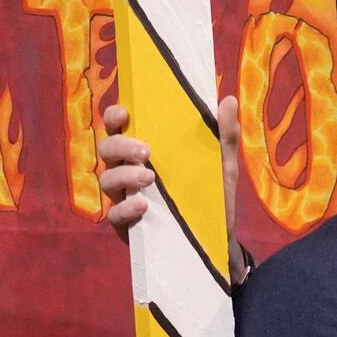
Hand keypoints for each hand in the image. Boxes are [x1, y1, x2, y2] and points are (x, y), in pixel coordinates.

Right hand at [99, 97, 245, 280]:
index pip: (120, 127)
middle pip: (107, 149)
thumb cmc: (213, 193)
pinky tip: (143, 206)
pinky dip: (125, 208)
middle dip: (120, 146)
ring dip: (124, 175)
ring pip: (107, 179)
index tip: (123, 113)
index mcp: (146, 149)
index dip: (114, 116)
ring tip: (149, 178)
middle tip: (146, 151)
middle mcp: (129, 169)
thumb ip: (224, 135)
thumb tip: (229, 99)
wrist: (219, 238)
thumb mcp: (223, 164)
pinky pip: (114, 215)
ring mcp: (125, 196)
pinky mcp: (127, 223)